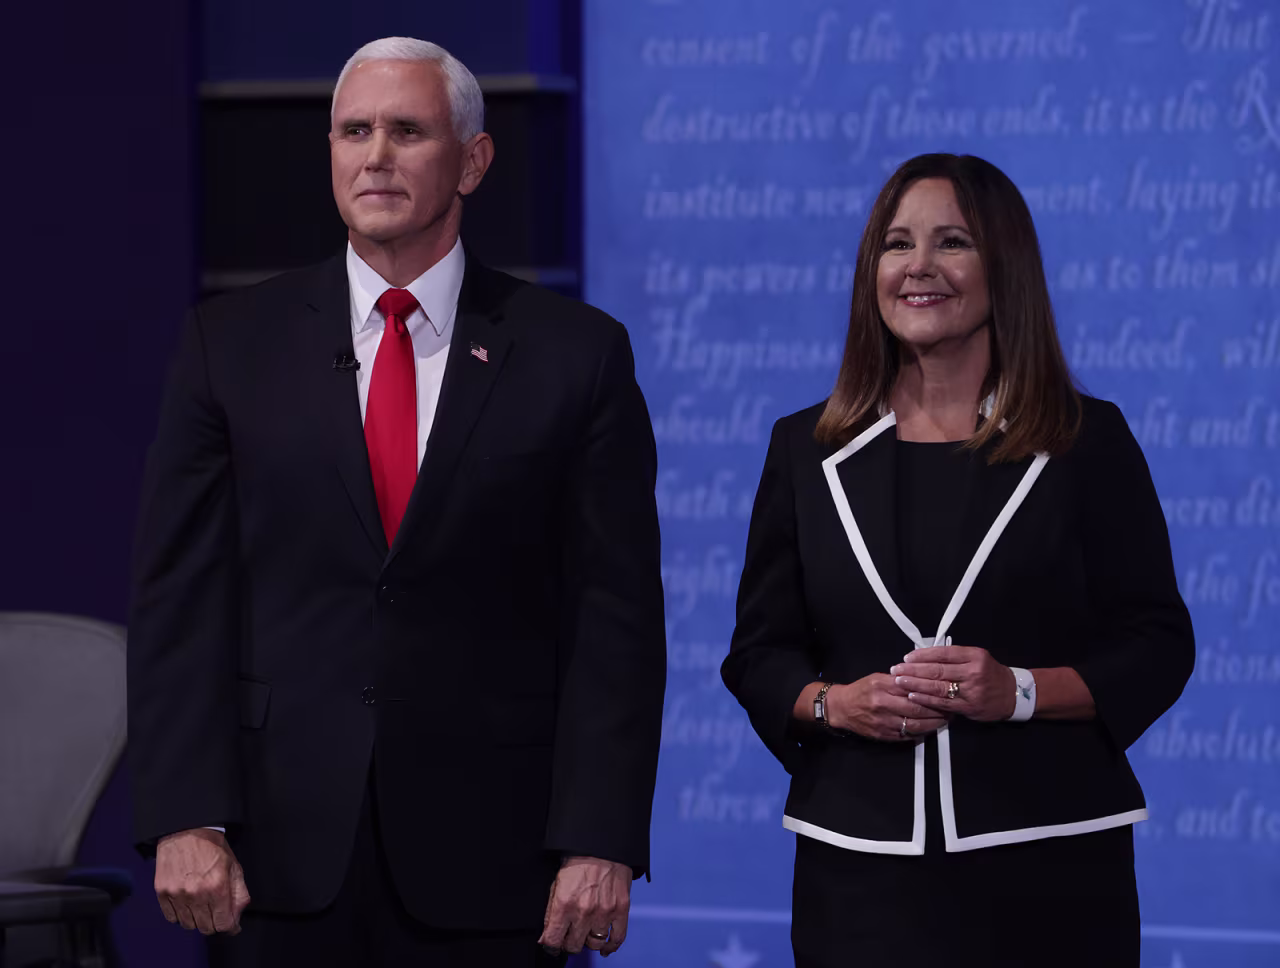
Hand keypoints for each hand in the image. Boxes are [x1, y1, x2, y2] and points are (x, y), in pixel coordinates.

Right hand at [154, 828, 249, 934]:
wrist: (186, 831)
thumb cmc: (213, 848)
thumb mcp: (234, 867)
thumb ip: (239, 894)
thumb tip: (237, 918)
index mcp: (218, 887)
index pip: (224, 924)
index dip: (230, 927)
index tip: (230, 925)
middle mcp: (196, 894)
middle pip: (206, 928)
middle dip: (214, 923)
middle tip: (215, 912)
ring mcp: (177, 894)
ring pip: (188, 925)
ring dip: (196, 920)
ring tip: (200, 906)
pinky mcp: (162, 893)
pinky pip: (172, 918)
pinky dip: (180, 915)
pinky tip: (186, 903)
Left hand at [540, 855, 631, 956]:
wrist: (602, 846)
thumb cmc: (579, 862)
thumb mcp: (556, 884)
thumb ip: (551, 913)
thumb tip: (546, 938)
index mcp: (564, 904)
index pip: (553, 941)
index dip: (551, 945)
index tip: (552, 944)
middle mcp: (584, 912)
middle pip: (574, 946)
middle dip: (569, 943)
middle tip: (570, 935)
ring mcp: (604, 913)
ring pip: (594, 944)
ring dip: (588, 941)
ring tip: (586, 933)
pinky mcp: (621, 910)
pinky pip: (617, 938)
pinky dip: (610, 946)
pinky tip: (604, 947)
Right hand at [825, 674, 948, 741]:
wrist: (841, 708)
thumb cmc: (860, 691)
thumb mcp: (877, 677)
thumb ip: (899, 679)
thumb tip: (921, 678)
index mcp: (883, 687)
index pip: (912, 688)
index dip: (931, 691)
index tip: (943, 691)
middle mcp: (883, 705)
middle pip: (917, 708)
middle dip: (937, 709)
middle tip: (951, 708)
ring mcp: (884, 722)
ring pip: (915, 725)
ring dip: (934, 723)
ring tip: (945, 720)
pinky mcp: (884, 735)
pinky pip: (908, 736)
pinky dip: (922, 733)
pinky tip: (930, 729)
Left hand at [891, 645, 1015, 722]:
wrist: (1013, 694)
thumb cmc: (990, 674)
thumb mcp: (976, 657)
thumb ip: (954, 656)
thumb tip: (924, 655)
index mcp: (974, 655)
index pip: (943, 653)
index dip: (922, 655)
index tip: (907, 657)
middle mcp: (973, 671)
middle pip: (937, 669)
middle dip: (913, 670)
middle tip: (897, 669)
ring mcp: (971, 690)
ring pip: (938, 686)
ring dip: (916, 684)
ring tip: (900, 681)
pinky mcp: (969, 706)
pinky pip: (943, 702)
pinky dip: (926, 699)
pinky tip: (914, 695)